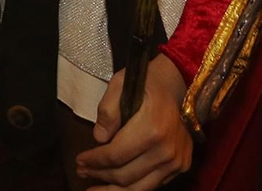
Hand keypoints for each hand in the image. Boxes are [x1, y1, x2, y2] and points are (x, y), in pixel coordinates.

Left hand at [74, 55, 192, 190]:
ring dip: (114, 190)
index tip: (79, 160)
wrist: (182, 82)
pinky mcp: (182, 166)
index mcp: (152, 130)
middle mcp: (166, 151)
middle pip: (125, 176)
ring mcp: (176, 161)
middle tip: (81, 172)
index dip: (94, 161)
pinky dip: (133, 187)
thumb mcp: (120, 84)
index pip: (115, 156)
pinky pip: (154, 184)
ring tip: (94, 189)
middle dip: (99, 176)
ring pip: (140, 188)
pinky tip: (118, 185)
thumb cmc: (148, 81)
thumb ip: (107, 112)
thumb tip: (99, 139)